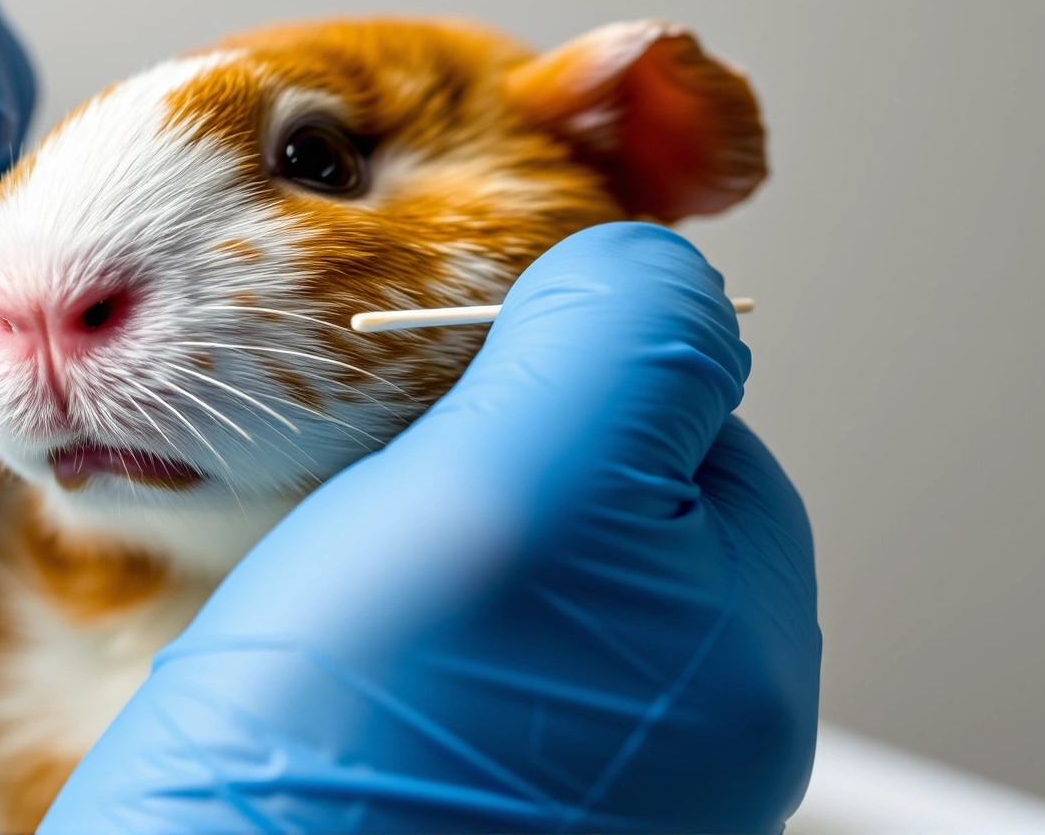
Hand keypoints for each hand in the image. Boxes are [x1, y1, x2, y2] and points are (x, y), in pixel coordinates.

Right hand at [41, 223, 821, 832]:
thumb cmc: (347, 756)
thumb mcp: (515, 489)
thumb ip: (617, 348)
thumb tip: (654, 262)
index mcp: (736, 650)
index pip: (690, 425)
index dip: (561, 370)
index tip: (450, 387)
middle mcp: (676, 728)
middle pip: (595, 490)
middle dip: (476, 453)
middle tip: (375, 492)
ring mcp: (570, 767)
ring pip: (501, 559)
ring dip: (408, 529)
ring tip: (330, 578)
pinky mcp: (460, 790)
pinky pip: (434, 644)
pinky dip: (366, 611)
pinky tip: (308, 643)